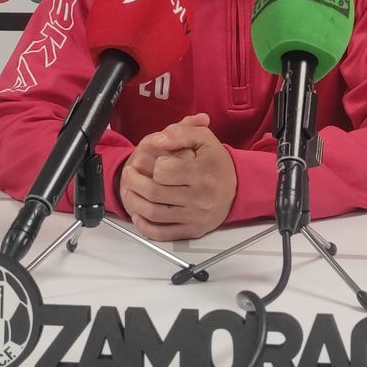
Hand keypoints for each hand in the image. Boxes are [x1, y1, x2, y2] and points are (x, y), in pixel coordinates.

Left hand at [119, 113, 235, 240]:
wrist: (237, 189)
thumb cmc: (216, 162)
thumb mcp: (203, 138)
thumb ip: (180, 133)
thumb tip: (156, 140)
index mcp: (203, 172)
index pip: (163, 171)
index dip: (152, 164)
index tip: (154, 162)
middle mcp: (201, 198)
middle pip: (154, 192)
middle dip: (133, 181)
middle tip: (129, 173)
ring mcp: (196, 217)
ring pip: (154, 214)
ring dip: (133, 202)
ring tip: (129, 190)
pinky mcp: (193, 231)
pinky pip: (161, 234)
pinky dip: (144, 226)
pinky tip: (138, 214)